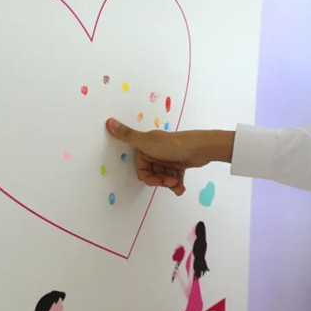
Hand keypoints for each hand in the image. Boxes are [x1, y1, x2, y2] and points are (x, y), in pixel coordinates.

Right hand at [105, 118, 231, 195]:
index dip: (148, 177)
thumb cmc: (173, 145)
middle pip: (153, 173)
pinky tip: (181, 188)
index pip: (141, 168)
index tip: (157, 180)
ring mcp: (169, 158)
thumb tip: (108, 122)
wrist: (201, 148)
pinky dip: (177, 184)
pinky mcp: (180, 163)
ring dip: (170, 184)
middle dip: (161, 181)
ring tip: (178, 186)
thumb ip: (127, 135)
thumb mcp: (147, 142)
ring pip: (164, 176)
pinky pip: (174, 177)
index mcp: (147, 146)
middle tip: (170, 182)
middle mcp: (157, 151)